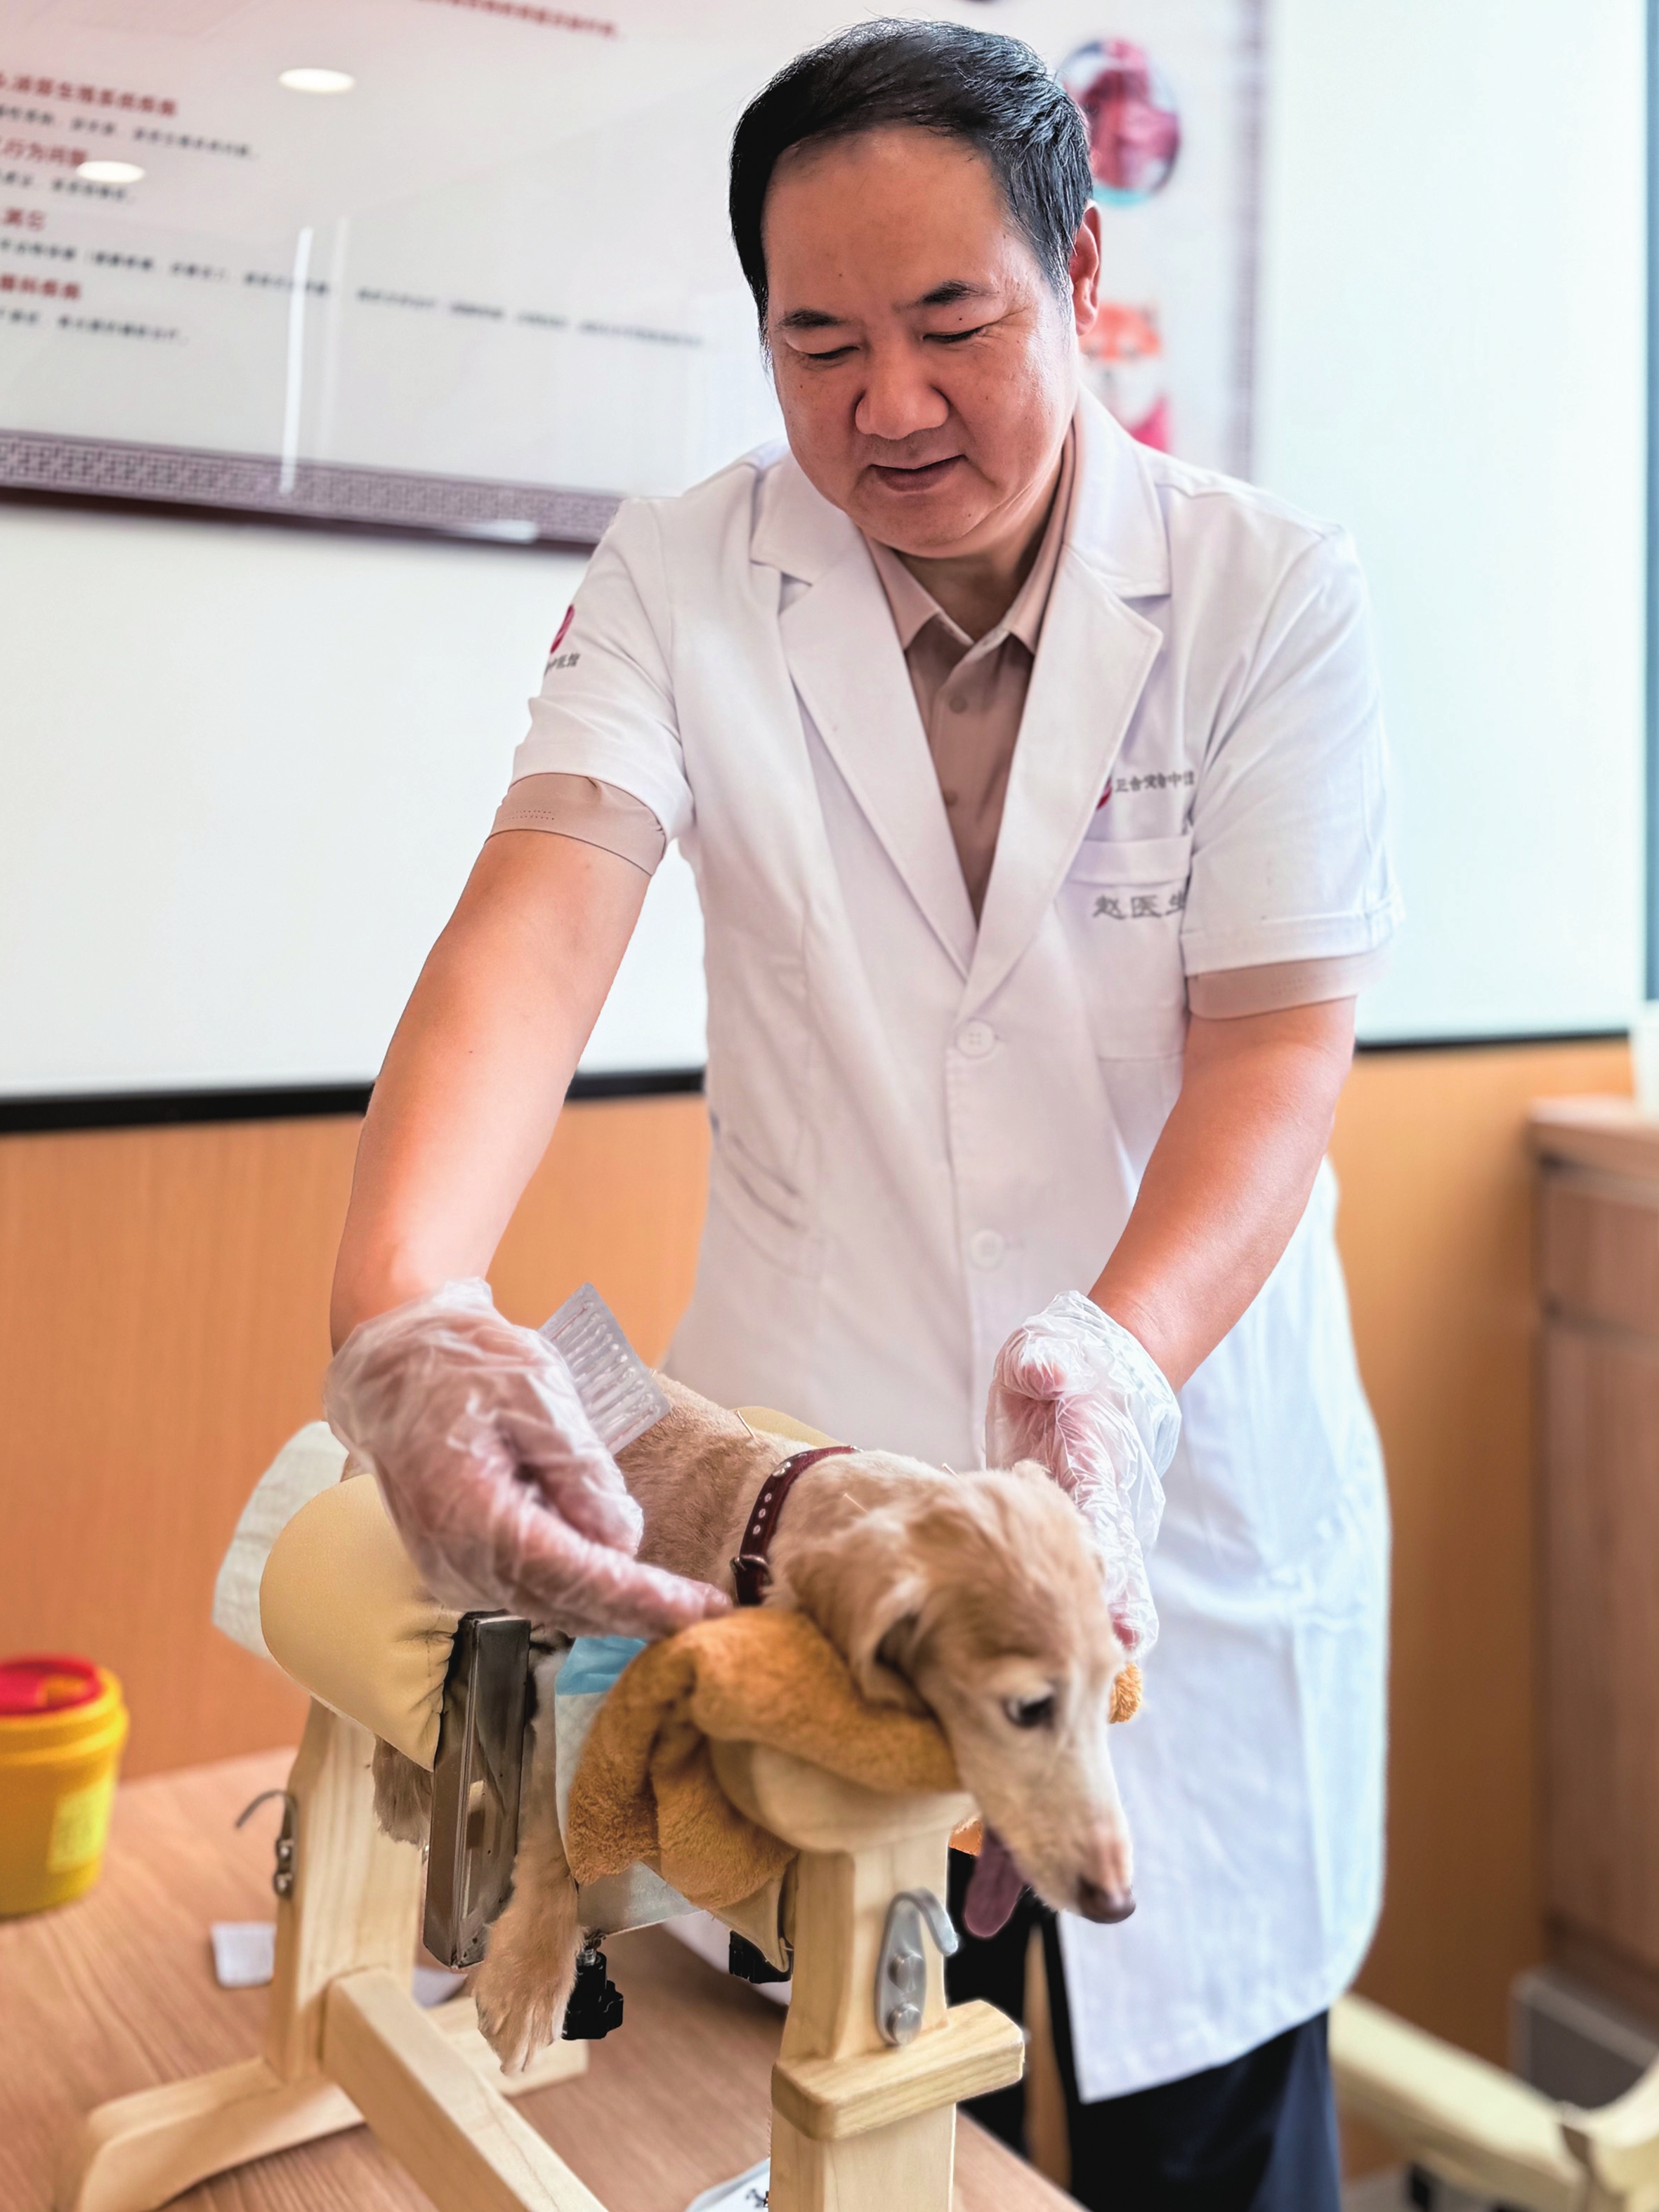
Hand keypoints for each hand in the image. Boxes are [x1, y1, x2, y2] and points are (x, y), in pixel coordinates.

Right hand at [323, 1279, 728, 1637]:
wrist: (395, 1366)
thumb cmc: (467, 1363)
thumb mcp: (534, 1386)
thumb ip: (577, 1465)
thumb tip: (622, 1538)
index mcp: (471, 1510)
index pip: (570, 1572)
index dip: (640, 1597)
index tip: (701, 1609)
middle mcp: (455, 1558)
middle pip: (563, 1603)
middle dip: (638, 1612)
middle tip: (707, 1612)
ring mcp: (451, 1570)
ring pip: (548, 1604)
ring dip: (611, 1605)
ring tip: (677, 1600)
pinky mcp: (457, 1568)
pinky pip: (528, 1589)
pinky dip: (577, 1588)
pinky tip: (621, 1576)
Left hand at [985, 1291, 1179, 1657]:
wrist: (1075, 1368)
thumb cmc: (1061, 1364)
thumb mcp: (1049, 1356)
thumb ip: (1047, 1365)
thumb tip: (1045, 1371)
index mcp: (1096, 1470)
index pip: (1109, 1532)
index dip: (1116, 1581)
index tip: (1122, 1633)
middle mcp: (1096, 1508)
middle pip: (1112, 1581)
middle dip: (1107, 1634)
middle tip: (1102, 1693)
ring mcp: (1078, 1527)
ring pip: (1092, 1594)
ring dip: (1084, 1639)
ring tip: (1075, 1702)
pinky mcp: (1054, 1535)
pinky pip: (1060, 1587)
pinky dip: (1054, 1623)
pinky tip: (1030, 1669)